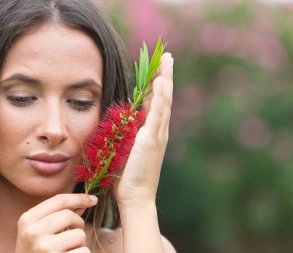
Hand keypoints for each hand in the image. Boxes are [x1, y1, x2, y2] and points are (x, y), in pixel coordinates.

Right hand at [15, 194, 96, 252]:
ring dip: (79, 243)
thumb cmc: (37, 252)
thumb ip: (60, 215)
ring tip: (67, 250)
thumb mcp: (39, 231)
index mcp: (27, 220)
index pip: (59, 200)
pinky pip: (83, 251)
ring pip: (79, 234)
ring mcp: (44, 247)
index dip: (79, 198)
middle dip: (77, 224)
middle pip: (70, 215)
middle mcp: (33, 232)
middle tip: (72, 236)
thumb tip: (86, 200)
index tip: (92, 199)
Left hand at [114, 52, 173, 208]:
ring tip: (167, 61)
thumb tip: (124, 121)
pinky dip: (160, 96)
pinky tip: (160, 81)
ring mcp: (158, 134)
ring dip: (166, 80)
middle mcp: (159, 130)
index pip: (157, 102)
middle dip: (166, 76)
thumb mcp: (128, 149)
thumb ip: (129, 134)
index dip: (158, 84)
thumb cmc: (129, 175)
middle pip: (165, 97)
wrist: (135, 195)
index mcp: (153, 131)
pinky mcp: (152, 139)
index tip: (158, 68)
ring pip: (164, 101)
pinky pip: (158, 113)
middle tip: (168, 57)